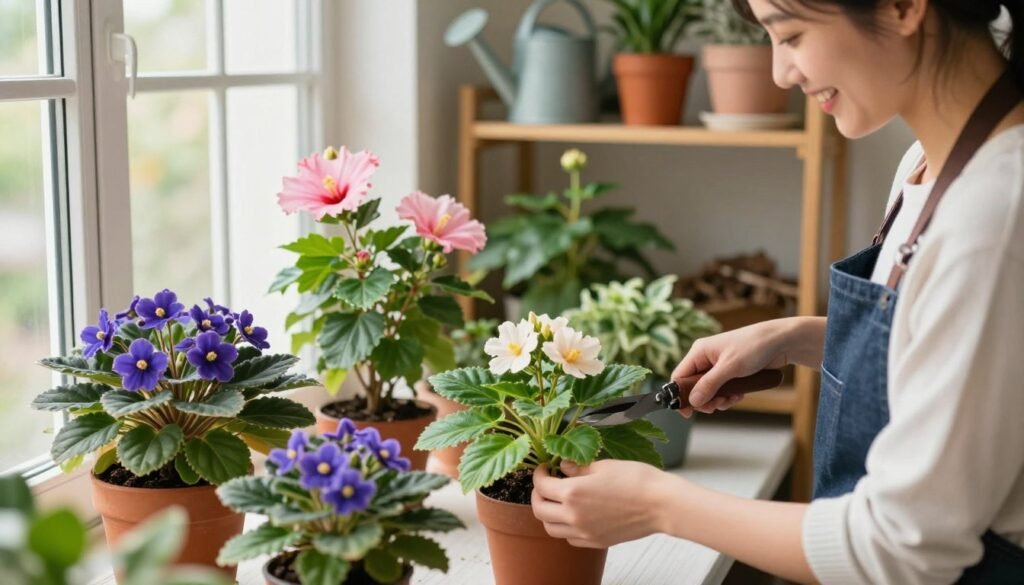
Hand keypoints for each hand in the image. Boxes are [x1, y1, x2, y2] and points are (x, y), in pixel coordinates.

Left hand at [531, 460, 671, 548]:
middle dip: (537, 495)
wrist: (661, 504)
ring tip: (557, 501)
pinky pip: (569, 539)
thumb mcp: (603, 465)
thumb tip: (563, 466)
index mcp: (573, 493)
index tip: (544, 468)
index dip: (539, 474)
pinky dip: (564, 528)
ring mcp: (584, 532)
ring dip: (548, 514)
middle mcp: (574, 516)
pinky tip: (574, 515)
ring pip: (551, 529)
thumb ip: (578, 467)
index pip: (541, 486)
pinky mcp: (595, 542)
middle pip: (539, 510)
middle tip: (545, 484)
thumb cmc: (637, 480)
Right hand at [672, 319, 796, 415]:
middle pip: (693, 386)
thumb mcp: (730, 367)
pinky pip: (722, 389)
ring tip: (731, 399)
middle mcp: (706, 359)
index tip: (687, 412)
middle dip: (704, 400)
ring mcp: (718, 366)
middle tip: (715, 407)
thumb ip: (710, 385)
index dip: (680, 395)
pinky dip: (728, 396)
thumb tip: (693, 401)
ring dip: (718, 399)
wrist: (781, 342)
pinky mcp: (731, 372)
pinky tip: (739, 395)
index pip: (679, 376)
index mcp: (699, 352)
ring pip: (709, 390)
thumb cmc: (754, 346)